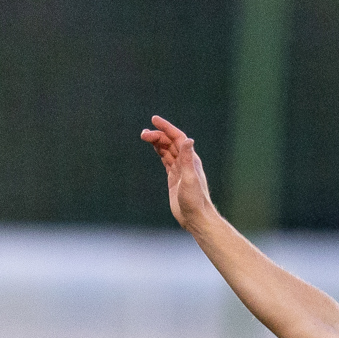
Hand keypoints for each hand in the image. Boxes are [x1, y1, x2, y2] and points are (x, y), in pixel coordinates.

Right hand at [140, 115, 219, 230]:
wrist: (195, 217)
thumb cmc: (194, 201)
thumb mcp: (190, 179)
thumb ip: (188, 159)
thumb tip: (188, 139)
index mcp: (190, 160)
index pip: (178, 138)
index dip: (166, 128)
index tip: (154, 120)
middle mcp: (186, 162)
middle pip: (170, 142)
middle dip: (157, 135)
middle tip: (143, 134)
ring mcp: (180, 169)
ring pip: (167, 150)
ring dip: (157, 142)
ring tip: (144, 136)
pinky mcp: (174, 177)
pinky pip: (166, 160)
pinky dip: (159, 152)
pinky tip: (154, 147)